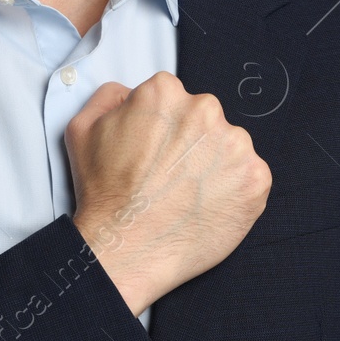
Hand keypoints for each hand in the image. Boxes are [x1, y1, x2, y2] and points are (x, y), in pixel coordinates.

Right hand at [65, 71, 271, 315]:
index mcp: (165, 93)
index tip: (156, 151)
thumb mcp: (83, 129)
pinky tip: (206, 206)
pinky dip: (233, 191)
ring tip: (186, 194)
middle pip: (203, 119)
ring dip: (213, 165)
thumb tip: (129, 94)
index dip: (162, 127)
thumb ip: (110, 97)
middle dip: (190, 143)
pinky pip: (250, 177)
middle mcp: (204, 110)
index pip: (173, 99)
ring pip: (228, 147)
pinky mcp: (255, 178)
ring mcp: (235, 145)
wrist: (126, 247)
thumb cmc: (104, 194)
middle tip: (169, 176)